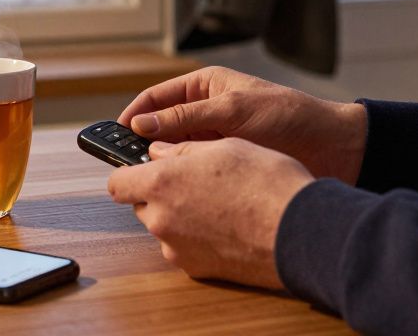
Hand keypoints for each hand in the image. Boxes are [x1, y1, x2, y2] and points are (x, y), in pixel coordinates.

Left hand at [107, 138, 313, 288]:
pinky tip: (227, 224)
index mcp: (161, 183)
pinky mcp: (197, 269)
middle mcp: (161, 219)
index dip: (128, 174)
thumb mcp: (224, 147)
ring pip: (164, 227)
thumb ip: (182, 149)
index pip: (118, 183)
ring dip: (180, 215)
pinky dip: (197, 237)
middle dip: (160, 193)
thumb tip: (160, 152)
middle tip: (195, 180)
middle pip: (142, 205)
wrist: (300, 230)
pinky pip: (185, 248)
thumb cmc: (266, 183)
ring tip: (218, 202)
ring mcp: (177, 248)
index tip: (141, 168)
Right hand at [119, 66, 366, 183]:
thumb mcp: (234, 110)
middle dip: (142, 142)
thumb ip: (186, 117)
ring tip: (145, 179)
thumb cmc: (288, 116)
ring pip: (175, 151)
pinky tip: (172, 189)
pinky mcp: (224, 164)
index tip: (114, 134)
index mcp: (205, 86)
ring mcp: (214, 140)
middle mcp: (205, 111)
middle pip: (160, 126)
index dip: (134, 114)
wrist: (333, 148)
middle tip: (124, 163)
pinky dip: (181, 177)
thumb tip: (140, 124)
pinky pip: (194, 169)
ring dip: (161, 162)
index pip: (156, 97)